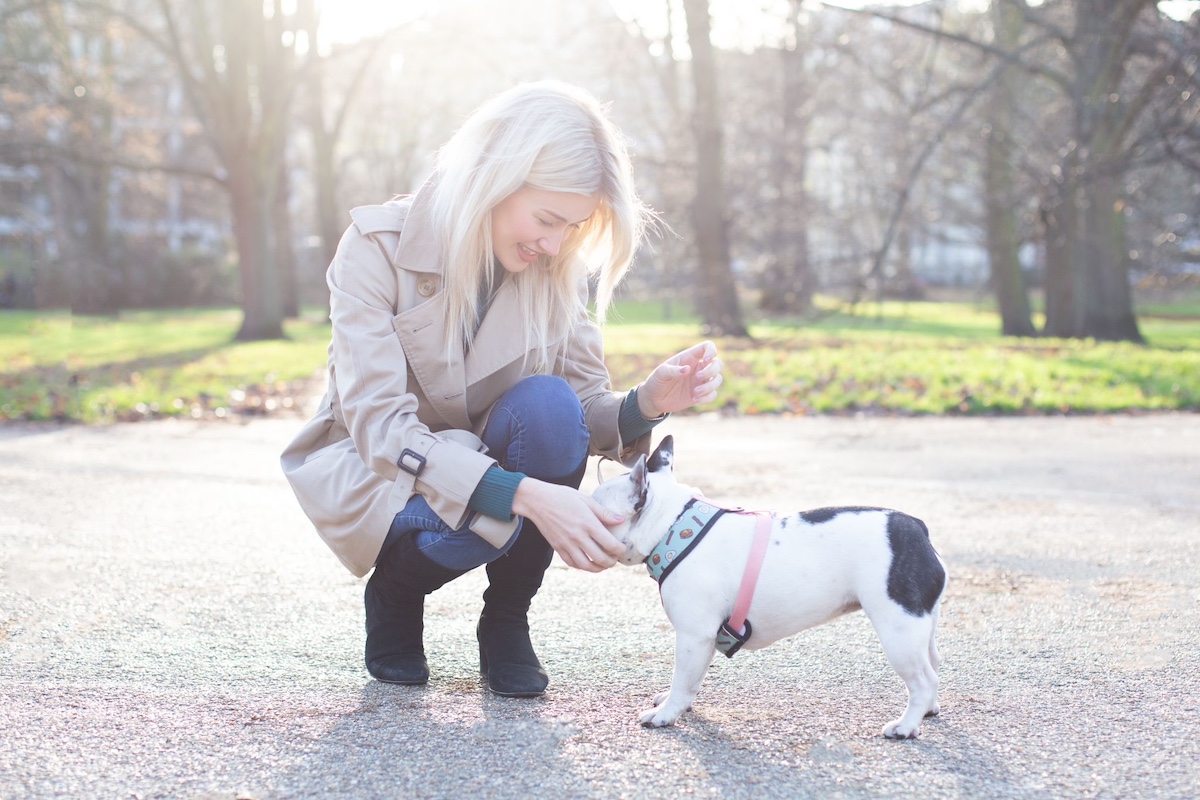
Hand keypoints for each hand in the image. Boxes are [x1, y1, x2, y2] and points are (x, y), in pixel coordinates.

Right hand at [511, 479, 627, 571]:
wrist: (537, 500)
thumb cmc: (562, 496)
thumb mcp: (586, 499)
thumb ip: (604, 512)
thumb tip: (621, 520)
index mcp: (588, 523)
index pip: (610, 544)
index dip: (620, 550)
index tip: (623, 549)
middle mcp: (578, 536)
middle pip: (600, 558)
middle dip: (612, 562)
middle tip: (615, 558)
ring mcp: (567, 544)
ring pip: (586, 565)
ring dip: (598, 568)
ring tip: (603, 564)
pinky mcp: (558, 548)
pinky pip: (572, 563)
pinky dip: (582, 566)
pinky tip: (587, 562)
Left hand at [637, 340, 723, 418]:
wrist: (654, 399)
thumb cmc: (657, 381)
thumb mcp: (661, 373)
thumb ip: (673, 370)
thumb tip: (687, 369)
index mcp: (690, 357)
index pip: (708, 347)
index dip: (711, 351)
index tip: (705, 360)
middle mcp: (698, 368)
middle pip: (718, 363)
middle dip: (712, 370)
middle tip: (697, 377)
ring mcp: (701, 381)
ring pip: (718, 379)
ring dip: (710, 386)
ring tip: (695, 392)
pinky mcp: (701, 394)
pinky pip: (713, 394)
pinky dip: (707, 397)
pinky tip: (695, 400)